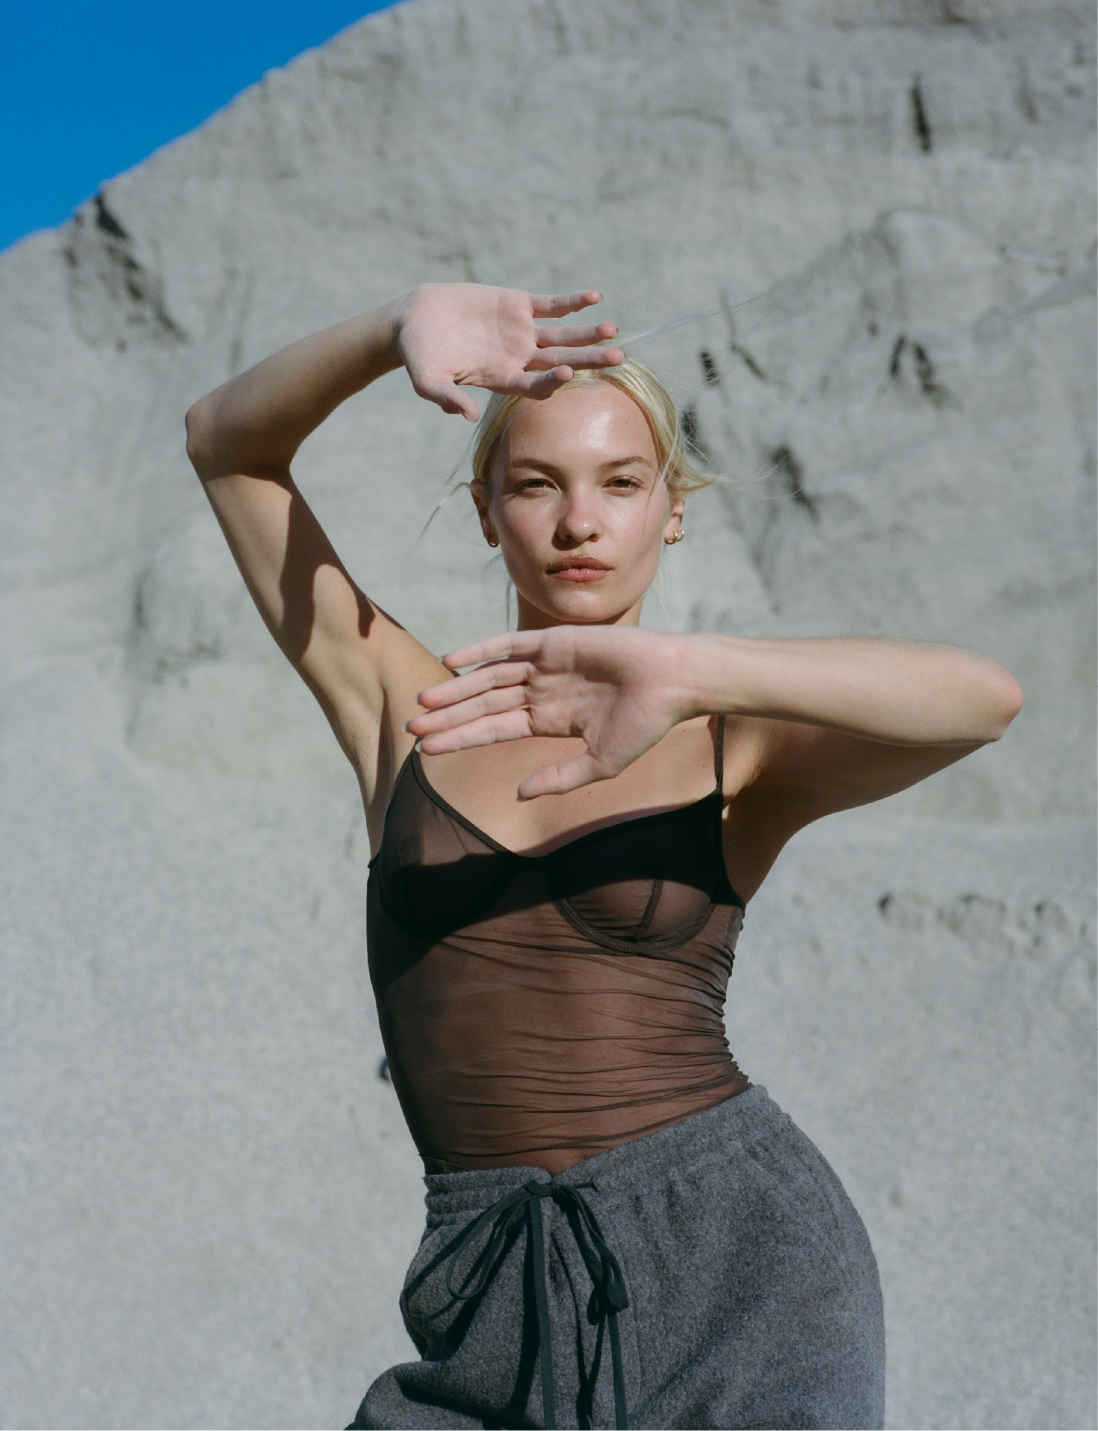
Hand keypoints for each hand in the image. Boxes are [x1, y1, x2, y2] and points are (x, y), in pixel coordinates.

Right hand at [393, 283, 623, 420]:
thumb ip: (448, 399)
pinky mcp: (518, 304)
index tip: (567, 373)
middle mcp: (519, 359)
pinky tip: (595, 297)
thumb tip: (467, 417)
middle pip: (561, 361)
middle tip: (618, 359)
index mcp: (502, 380)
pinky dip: (572, 301)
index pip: (535, 385)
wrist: (415, 320)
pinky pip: (552, 304)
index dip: (552, 381)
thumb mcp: (427, 380)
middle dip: (589, 360)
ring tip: (613, 331)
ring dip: (588, 333)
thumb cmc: (419, 357)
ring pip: (563, 334)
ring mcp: (522, 332)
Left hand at [406, 627, 696, 798]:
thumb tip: (518, 797)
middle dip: (447, 718)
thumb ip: (559, 779)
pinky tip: (452, 663)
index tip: (426, 751)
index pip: (493, 731)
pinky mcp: (553, 641)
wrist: (673, 684)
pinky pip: (508, 645)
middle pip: (482, 706)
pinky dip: (480, 651)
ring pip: (488, 678)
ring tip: (422, 703)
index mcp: (549, 721)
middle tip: (410, 728)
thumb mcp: (600, 764)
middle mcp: (541, 692)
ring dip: (455, 690)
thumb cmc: (645, 725)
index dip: (459, 739)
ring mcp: (545, 665)